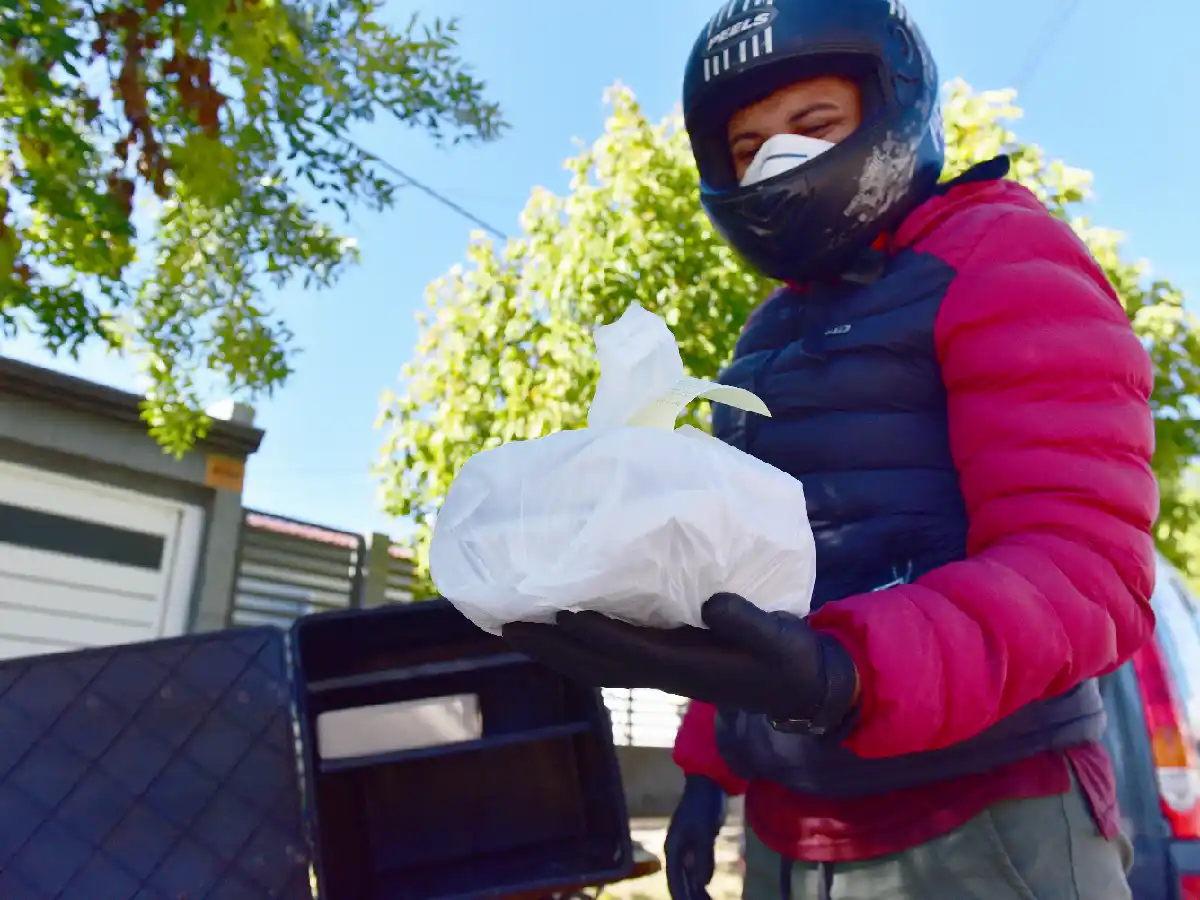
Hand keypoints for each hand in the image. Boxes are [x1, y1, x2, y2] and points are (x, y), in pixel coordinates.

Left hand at [502, 593, 857, 733]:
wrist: (799, 687)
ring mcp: (660, 670)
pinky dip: (576, 643)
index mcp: (688, 667)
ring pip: (594, 664)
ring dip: (553, 648)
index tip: (563, 613)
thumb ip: (748, 623)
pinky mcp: (663, 660)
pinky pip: (608, 655)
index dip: (598, 635)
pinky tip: (557, 625)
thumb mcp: (779, 640)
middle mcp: (664, 672)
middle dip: (551, 647)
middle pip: (595, 665)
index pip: (633, 651)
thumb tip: (712, 603)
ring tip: (512, 624)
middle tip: (505, 623)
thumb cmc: (788, 660)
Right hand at [665, 776, 725, 899]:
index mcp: (673, 848)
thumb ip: (702, 857)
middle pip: (680, 881)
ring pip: (688, 876)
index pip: (675, 880)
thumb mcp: (704, 831)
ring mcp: (686, 847)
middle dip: (690, 896)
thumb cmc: (704, 805)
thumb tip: (701, 883)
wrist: (709, 784)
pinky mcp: (697, 844)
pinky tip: (707, 890)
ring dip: (695, 892)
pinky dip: (701, 880)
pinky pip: (697, 868)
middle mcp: (676, 851)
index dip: (682, 897)